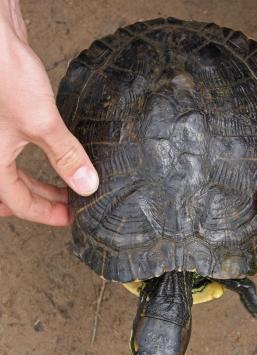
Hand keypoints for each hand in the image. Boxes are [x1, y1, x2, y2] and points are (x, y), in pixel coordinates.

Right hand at [0, 0, 98, 225]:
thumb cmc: (1, 75)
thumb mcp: (41, 123)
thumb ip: (66, 156)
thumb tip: (86, 184)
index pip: (20, 203)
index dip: (48, 214)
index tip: (71, 216)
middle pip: (16, 190)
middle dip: (44, 200)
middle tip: (69, 205)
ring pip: (15, 172)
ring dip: (38, 183)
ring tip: (63, 188)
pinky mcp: (9, 118)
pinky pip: (19, 151)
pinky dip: (37, 161)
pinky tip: (51, 156)